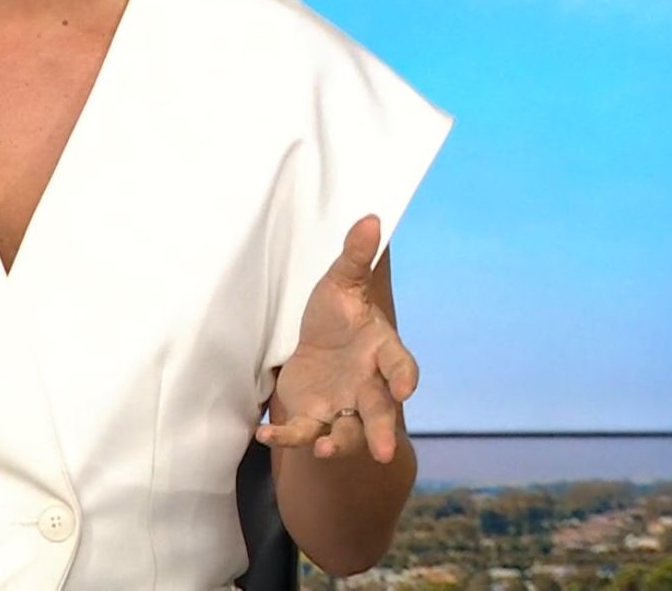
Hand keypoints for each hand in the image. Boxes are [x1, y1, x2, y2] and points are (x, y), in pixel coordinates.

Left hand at [256, 214, 418, 463]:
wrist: (315, 343)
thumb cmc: (337, 313)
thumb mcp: (341, 282)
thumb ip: (354, 257)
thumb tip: (370, 218)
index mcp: (382, 351)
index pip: (400, 365)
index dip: (405, 376)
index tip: (406, 388)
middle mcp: (368, 386)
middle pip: (379, 411)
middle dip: (382, 432)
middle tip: (385, 453)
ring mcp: (343, 407)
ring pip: (346, 433)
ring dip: (337, 446)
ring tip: (323, 452)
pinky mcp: (314, 418)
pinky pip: (303, 432)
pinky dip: (286, 436)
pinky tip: (265, 433)